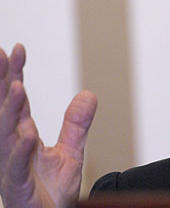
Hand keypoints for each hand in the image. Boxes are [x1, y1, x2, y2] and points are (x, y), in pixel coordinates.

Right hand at [0, 44, 97, 207]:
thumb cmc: (52, 192)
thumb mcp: (70, 152)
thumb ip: (76, 124)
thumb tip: (89, 94)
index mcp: (22, 136)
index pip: (17, 99)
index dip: (15, 74)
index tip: (18, 48)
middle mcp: (13, 147)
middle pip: (6, 109)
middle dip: (3, 82)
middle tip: (1, 55)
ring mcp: (12, 166)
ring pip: (6, 134)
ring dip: (10, 110)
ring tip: (17, 86)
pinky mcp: (17, 186)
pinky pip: (17, 166)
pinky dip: (21, 150)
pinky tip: (26, 134)